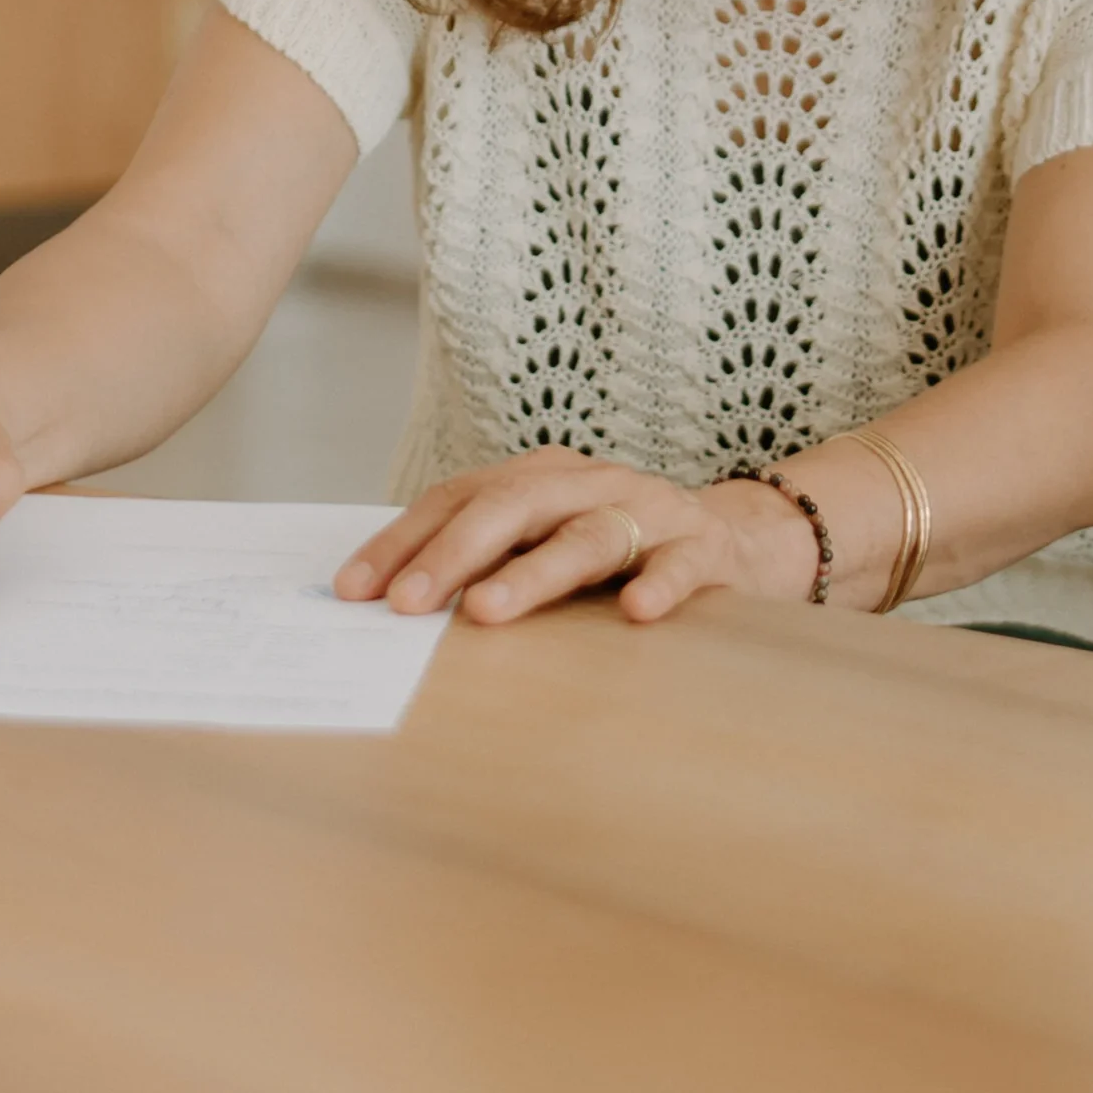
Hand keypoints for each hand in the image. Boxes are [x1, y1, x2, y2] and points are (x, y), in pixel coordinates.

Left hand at [332, 446, 820, 624]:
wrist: (740, 539)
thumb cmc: (621, 551)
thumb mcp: (548, 544)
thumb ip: (488, 563)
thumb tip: (394, 606)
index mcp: (541, 478)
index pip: (458, 497)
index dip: (402, 539)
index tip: (352, 588)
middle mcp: (589, 483)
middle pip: (512, 506)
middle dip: (452, 553)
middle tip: (406, 603)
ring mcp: (648, 511)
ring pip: (587, 535)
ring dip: (533, 573)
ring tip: (487, 612)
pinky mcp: (703, 548)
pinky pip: (678, 566)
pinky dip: (657, 586)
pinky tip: (634, 614)